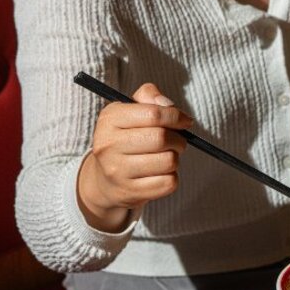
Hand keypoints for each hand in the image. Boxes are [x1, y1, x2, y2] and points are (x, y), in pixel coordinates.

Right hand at [77, 83, 191, 232]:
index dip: (175, 116)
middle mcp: (108, 145)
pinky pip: (169, 183)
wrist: (104, 179)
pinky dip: (171, 177)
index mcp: (109, 119)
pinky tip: (160, 174)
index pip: (152, 114)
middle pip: (161, 138)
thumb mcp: (130, 110)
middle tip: (177, 141)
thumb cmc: (126, 138)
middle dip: (178, 139)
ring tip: (165, 157)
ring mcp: (118, 171)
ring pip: (169, 161)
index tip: (185, 121)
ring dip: (175, 158)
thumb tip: (168, 105)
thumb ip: (149, 96)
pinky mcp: (131, 192)